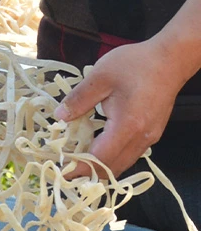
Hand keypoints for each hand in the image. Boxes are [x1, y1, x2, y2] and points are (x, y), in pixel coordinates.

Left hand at [55, 38, 188, 179]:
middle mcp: (141, 138)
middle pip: (110, 168)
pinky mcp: (152, 134)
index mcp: (127, 126)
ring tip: (77, 160)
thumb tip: (60, 116)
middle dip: (86, 172)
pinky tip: (96, 148)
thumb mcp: (100, 77)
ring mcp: (149, 138)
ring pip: (120, 164)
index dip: (78, 168)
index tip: (61, 171)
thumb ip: (78, 99)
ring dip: (98, 167)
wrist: (171, 58)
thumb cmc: (137, 64)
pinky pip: (129, 155)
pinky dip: (110, 158)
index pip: (99, 159)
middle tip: (65, 168)